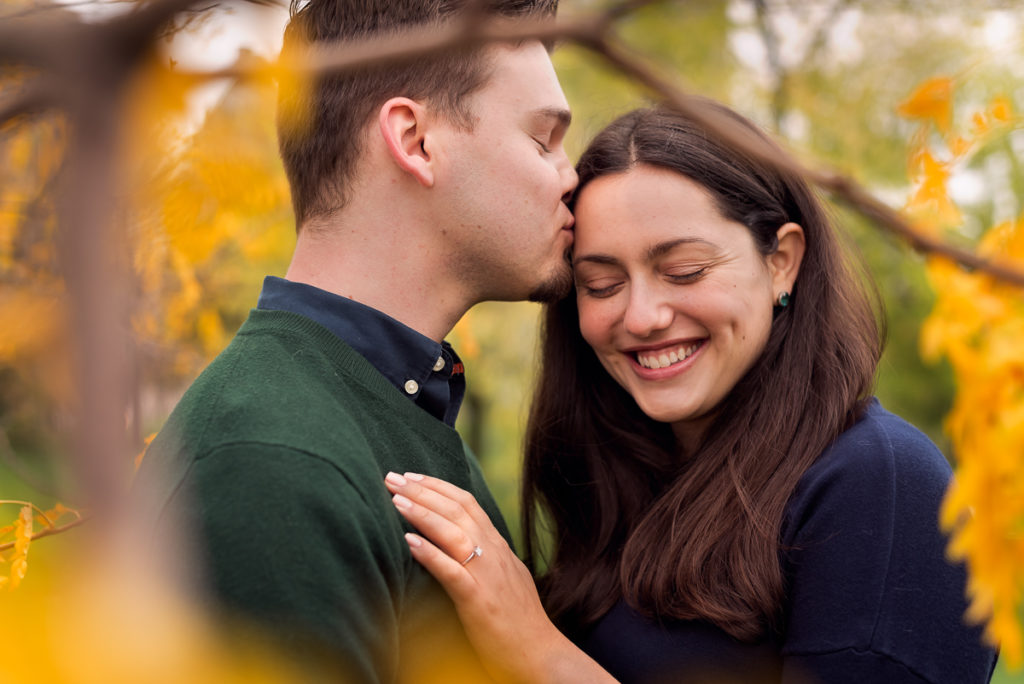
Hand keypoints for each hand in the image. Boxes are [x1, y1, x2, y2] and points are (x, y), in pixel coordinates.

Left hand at [384, 472, 615, 683]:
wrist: (539, 652)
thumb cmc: (517, 619)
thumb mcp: (504, 575)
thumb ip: (484, 555)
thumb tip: (460, 541)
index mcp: (497, 545)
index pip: (466, 502)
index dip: (437, 485)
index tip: (410, 476)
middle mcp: (493, 552)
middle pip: (455, 509)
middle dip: (421, 490)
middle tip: (391, 478)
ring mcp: (487, 574)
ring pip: (452, 532)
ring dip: (422, 513)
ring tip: (395, 500)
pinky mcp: (478, 600)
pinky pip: (451, 570)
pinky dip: (430, 553)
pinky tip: (409, 541)